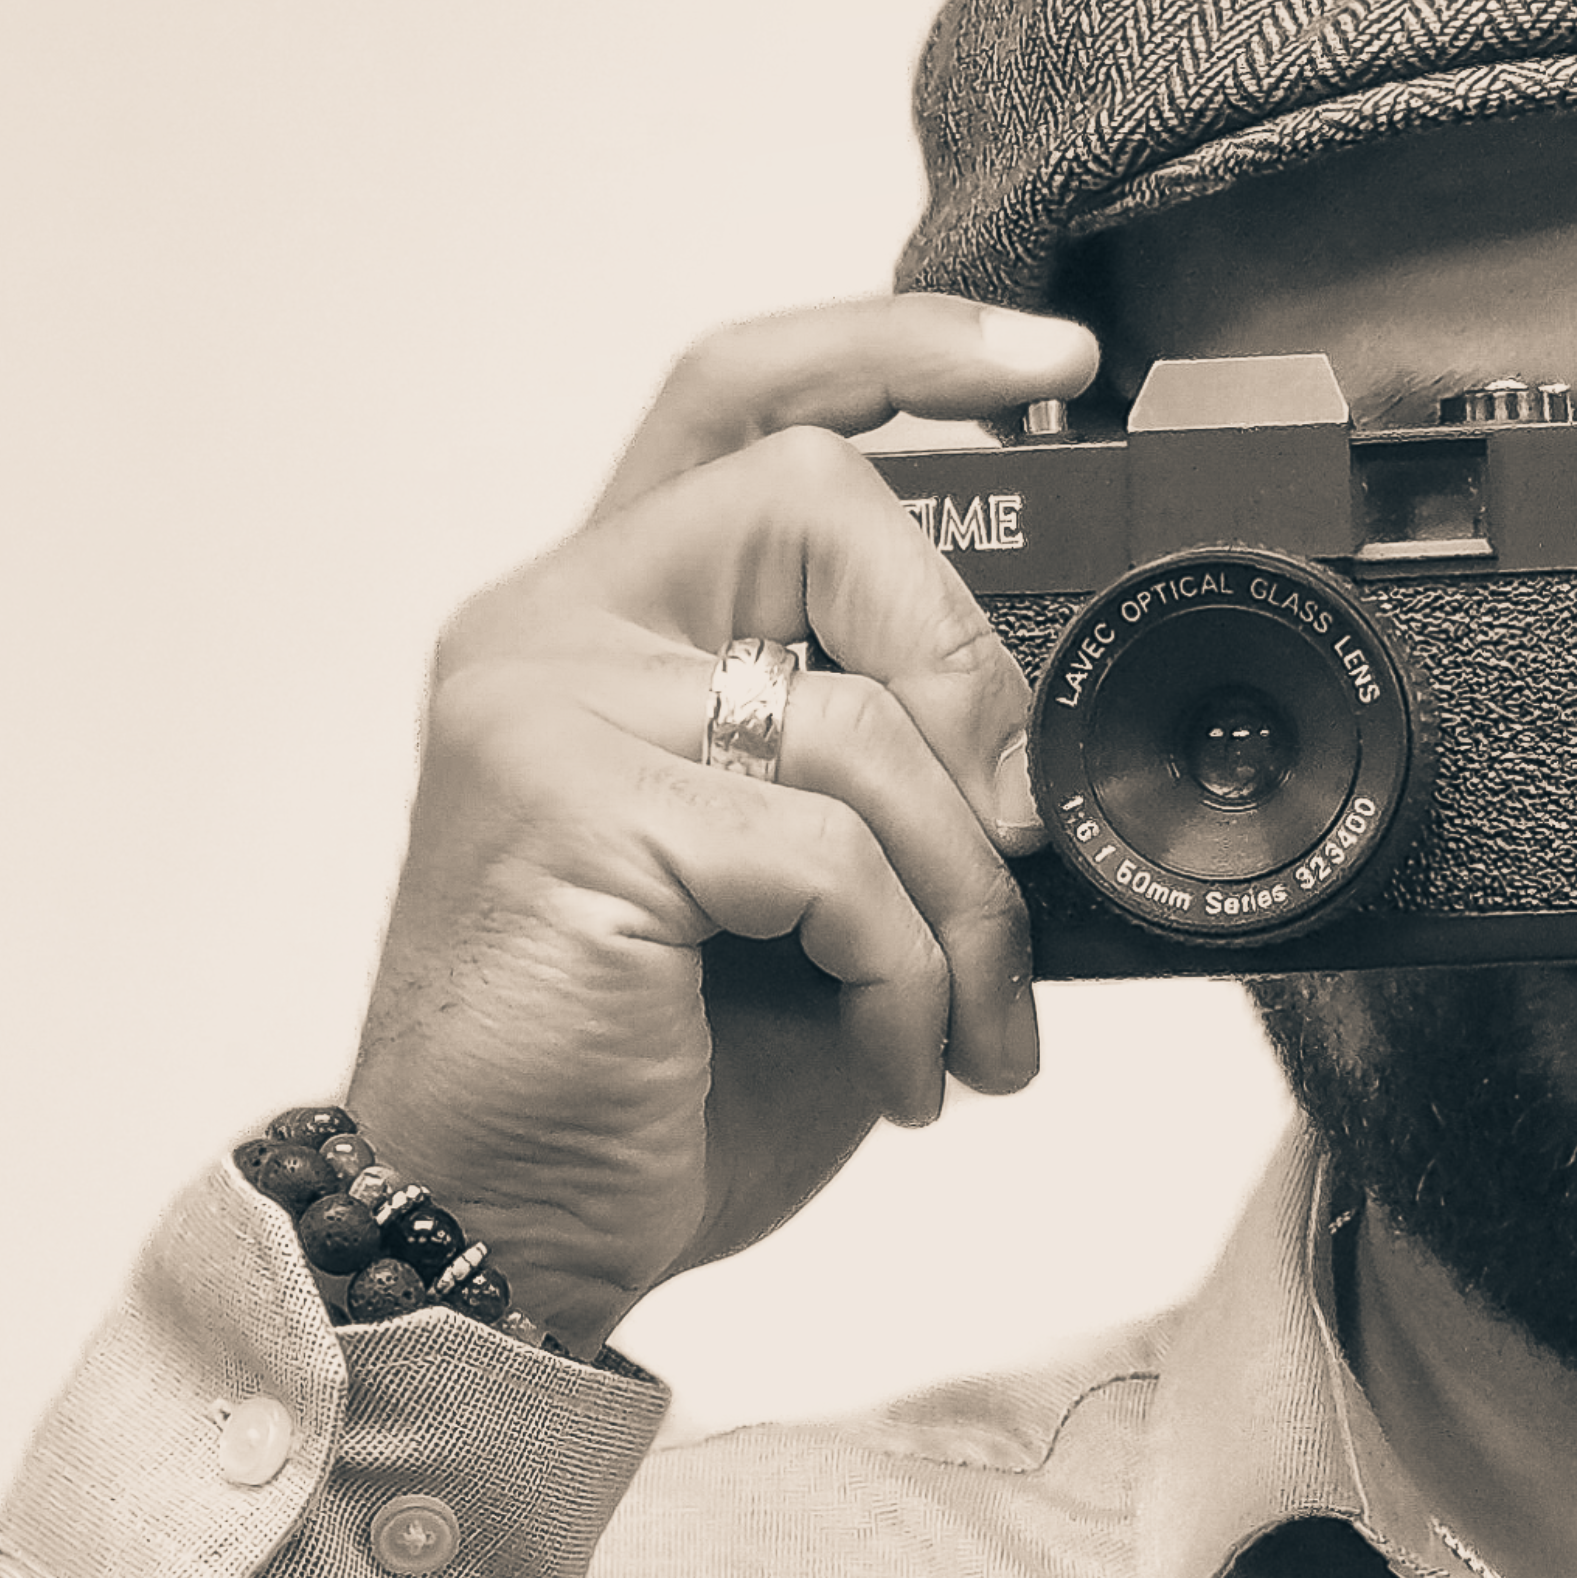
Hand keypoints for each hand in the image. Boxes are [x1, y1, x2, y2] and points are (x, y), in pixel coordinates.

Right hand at [341, 295, 1098, 1350]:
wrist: (511, 1228)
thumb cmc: (664, 1060)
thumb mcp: (816, 885)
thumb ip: (896, 769)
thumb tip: (1065, 743)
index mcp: (613, 612)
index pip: (745, 395)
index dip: (906, 349)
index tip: (1060, 361)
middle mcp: (557, 625)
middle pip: (817, 498)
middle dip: (972, 665)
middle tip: (1029, 827)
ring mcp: (548, 713)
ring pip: (859, 720)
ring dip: (973, 902)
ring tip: (975, 1023)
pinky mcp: (573, 817)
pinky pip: (829, 856)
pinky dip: (909, 977)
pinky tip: (905, 1066)